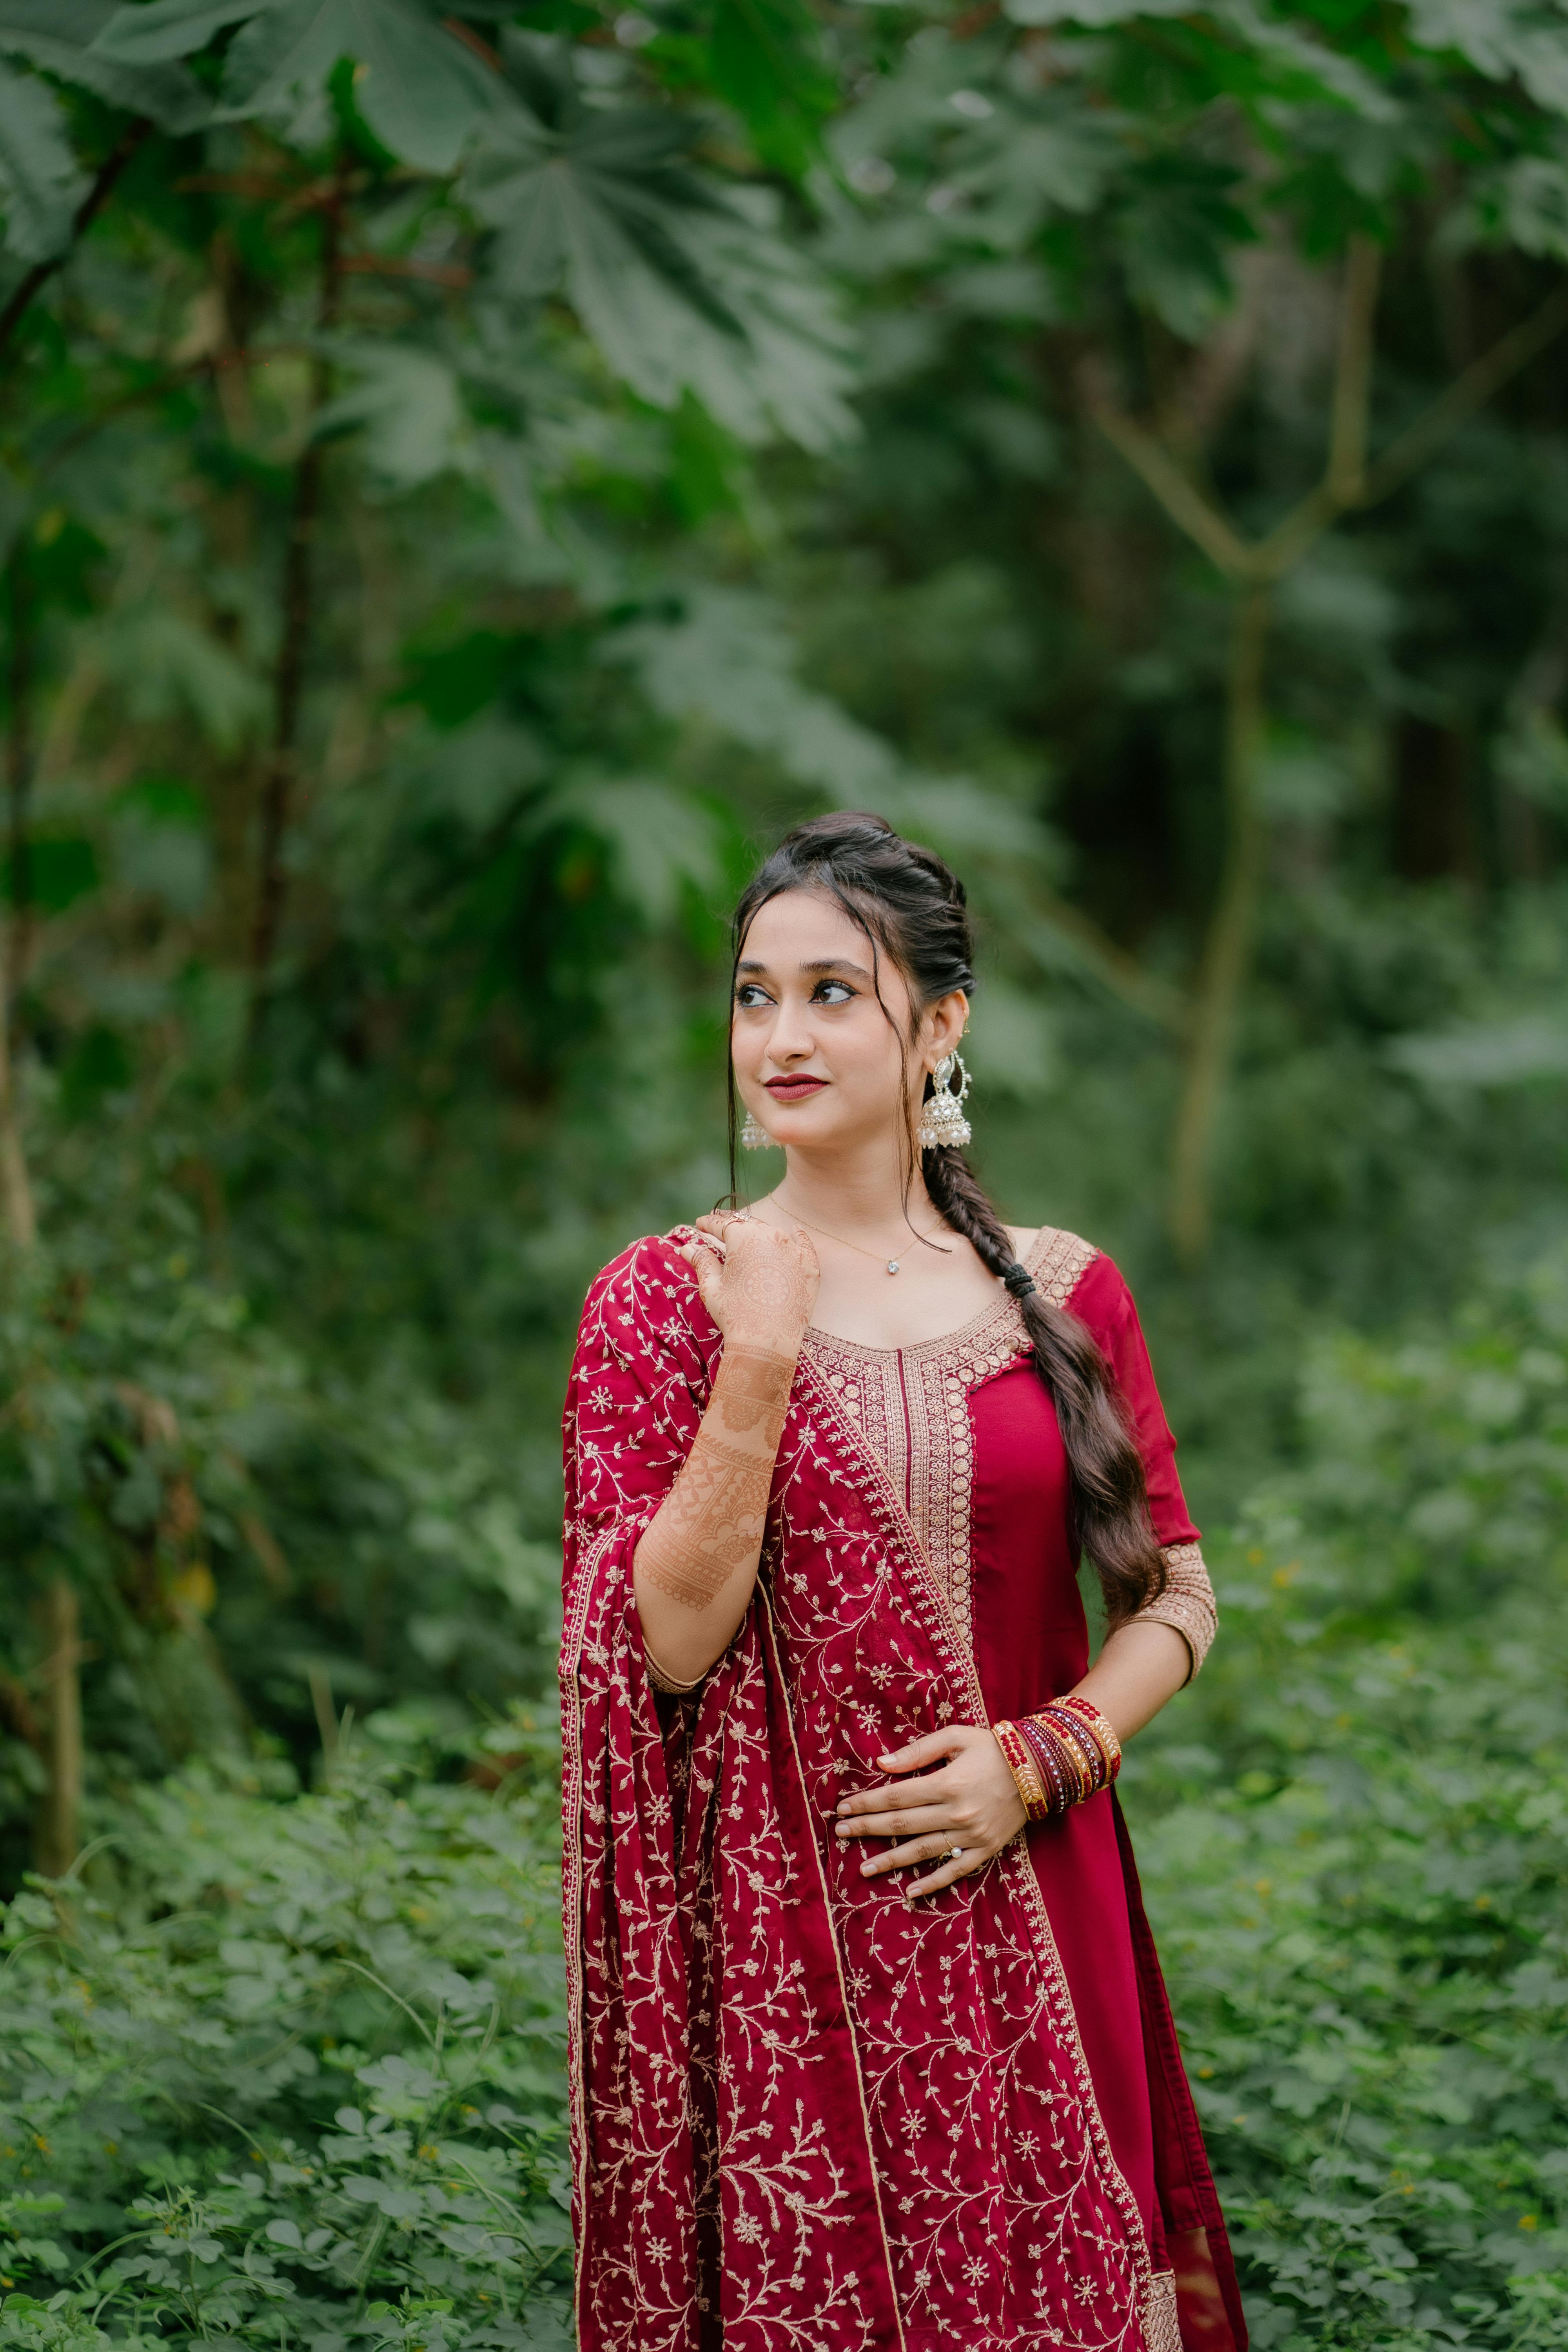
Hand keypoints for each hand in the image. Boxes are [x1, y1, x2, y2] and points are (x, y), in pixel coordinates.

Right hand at [678, 1213, 818, 1352]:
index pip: (723, 1224)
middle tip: (721, 1230)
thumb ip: (702, 1261)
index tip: (700, 1224)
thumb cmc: (735, 1314)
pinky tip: (793, 1230)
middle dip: (733, 1227)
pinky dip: (796, 1236)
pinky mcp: (810, 1266)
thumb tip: (687, 1247)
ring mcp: (794, 1250)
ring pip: (774, 1234)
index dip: (709, 1223)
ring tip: (749, 1236)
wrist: (768, 1343)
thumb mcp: (712, 1287)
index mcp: (743, 1237)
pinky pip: (803, 1244)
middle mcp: (771, 1236)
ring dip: (760, 1233)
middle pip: (749, 1226)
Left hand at [834, 1723, 1026, 1898]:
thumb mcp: (955, 1738)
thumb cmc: (993, 1748)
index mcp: (947, 1783)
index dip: (866, 1803)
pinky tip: (909, 1891)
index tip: (842, 1807)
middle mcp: (956, 1813)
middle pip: (902, 1825)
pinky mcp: (986, 1849)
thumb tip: (882, 1764)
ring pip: (922, 1851)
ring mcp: (971, 1835)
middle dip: (867, 1829)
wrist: (1040, 1769)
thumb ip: (918, 1752)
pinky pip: (955, 1870)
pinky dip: (932, 1882)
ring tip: (864, 1869)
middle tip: (841, 1833)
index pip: (895, 1797)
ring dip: (890, 1861)